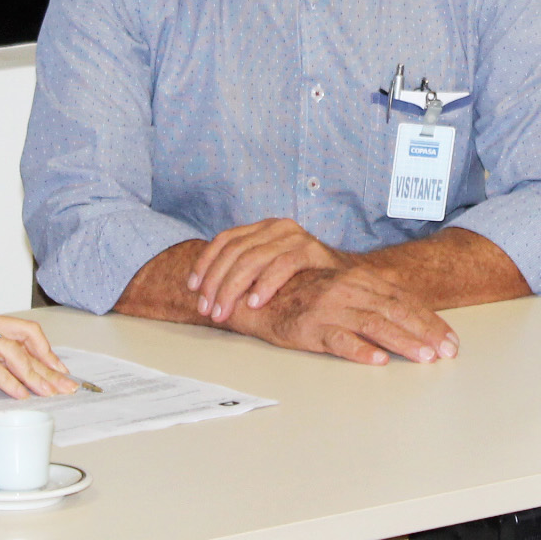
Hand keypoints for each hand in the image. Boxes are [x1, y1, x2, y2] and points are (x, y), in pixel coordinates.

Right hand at [0, 311, 78, 397]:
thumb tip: (11, 376)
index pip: (26, 332)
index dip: (47, 352)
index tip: (60, 371)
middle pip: (25, 342)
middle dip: (49, 367)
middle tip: (66, 386)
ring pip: (11, 352)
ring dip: (33, 375)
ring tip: (48, 393)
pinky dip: (7, 380)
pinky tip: (19, 393)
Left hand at [189, 218, 344, 322]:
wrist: (348, 278)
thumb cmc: (303, 279)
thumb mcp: (269, 269)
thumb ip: (245, 271)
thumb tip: (206, 290)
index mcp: (262, 228)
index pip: (225, 240)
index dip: (205, 263)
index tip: (192, 287)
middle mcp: (276, 227)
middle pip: (235, 252)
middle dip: (216, 283)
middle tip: (207, 310)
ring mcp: (295, 236)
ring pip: (253, 258)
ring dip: (233, 288)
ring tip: (224, 312)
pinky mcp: (312, 249)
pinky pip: (282, 265)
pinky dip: (265, 285)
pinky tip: (254, 303)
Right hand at [228, 264, 457, 365]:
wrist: (257, 295)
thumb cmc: (305, 297)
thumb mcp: (343, 292)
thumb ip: (373, 301)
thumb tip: (411, 322)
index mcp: (361, 281)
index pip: (405, 301)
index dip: (430, 321)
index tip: (451, 341)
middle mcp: (349, 290)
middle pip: (396, 312)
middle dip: (426, 333)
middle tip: (448, 353)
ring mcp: (330, 308)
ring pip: (374, 325)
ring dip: (403, 342)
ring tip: (424, 358)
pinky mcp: (310, 327)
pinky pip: (338, 340)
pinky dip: (359, 350)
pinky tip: (377, 360)